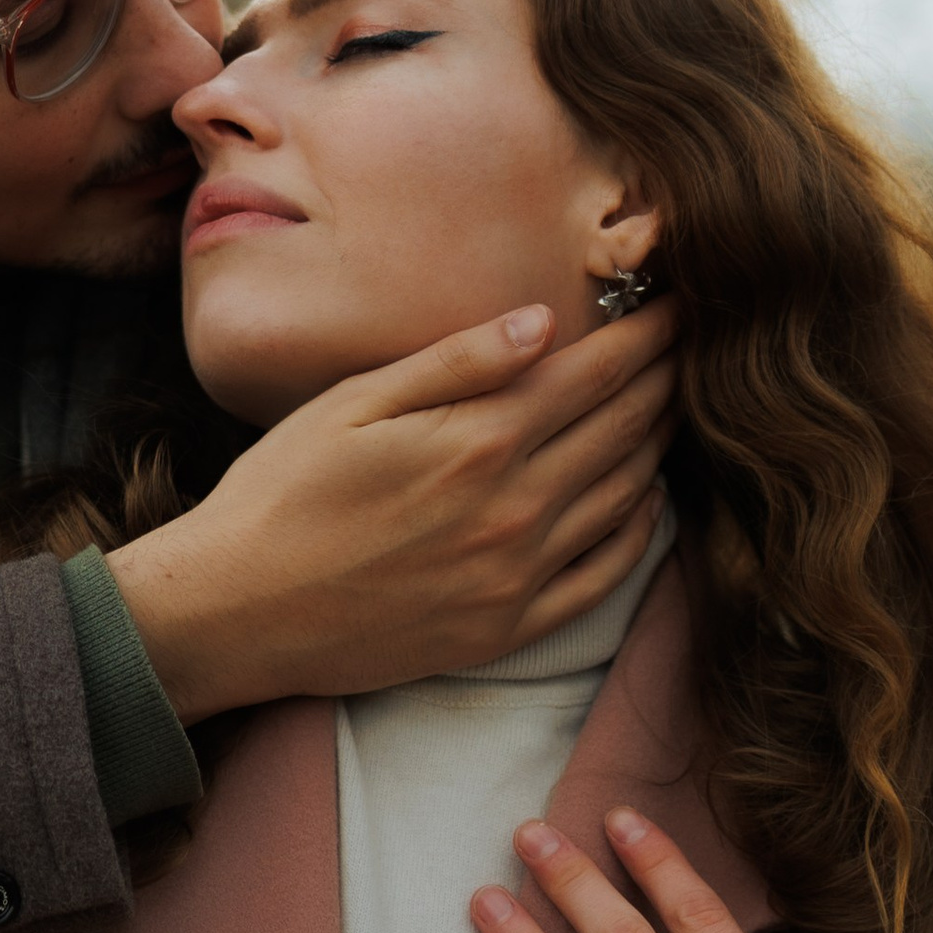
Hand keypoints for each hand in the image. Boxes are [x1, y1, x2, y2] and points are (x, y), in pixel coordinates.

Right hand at [108, 304, 674, 723]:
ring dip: (657, 446)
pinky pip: (603, 578)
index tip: (676, 303)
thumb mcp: (354, 405)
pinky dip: (637, 532)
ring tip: (670, 408)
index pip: (594, 374)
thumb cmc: (282, 494)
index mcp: (477, 441)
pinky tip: (641, 501)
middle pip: (622, 430)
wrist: (239, 612)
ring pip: (625, 498)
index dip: (644, 335)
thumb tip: (543, 322)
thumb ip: (455, 363)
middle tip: (692, 345)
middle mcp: (514, 509)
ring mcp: (518, 576)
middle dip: (663, 380)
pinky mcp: (508, 629)